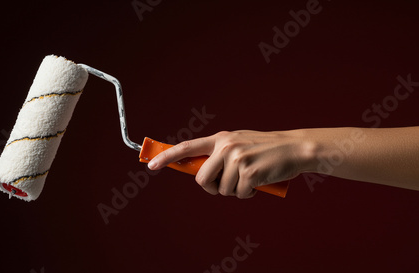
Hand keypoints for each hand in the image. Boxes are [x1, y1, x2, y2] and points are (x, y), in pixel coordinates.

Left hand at [148, 130, 313, 198]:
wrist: (294, 148)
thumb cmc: (265, 150)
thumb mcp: (238, 144)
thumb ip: (219, 154)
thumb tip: (198, 174)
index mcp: (220, 139)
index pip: (187, 147)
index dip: (167, 157)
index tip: (151, 165)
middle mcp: (225, 146)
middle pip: (201, 180)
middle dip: (213, 188)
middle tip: (229, 184)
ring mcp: (237, 159)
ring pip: (222, 190)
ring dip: (235, 191)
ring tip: (250, 179)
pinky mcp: (249, 173)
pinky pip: (240, 195)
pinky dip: (249, 194)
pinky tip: (259, 183)